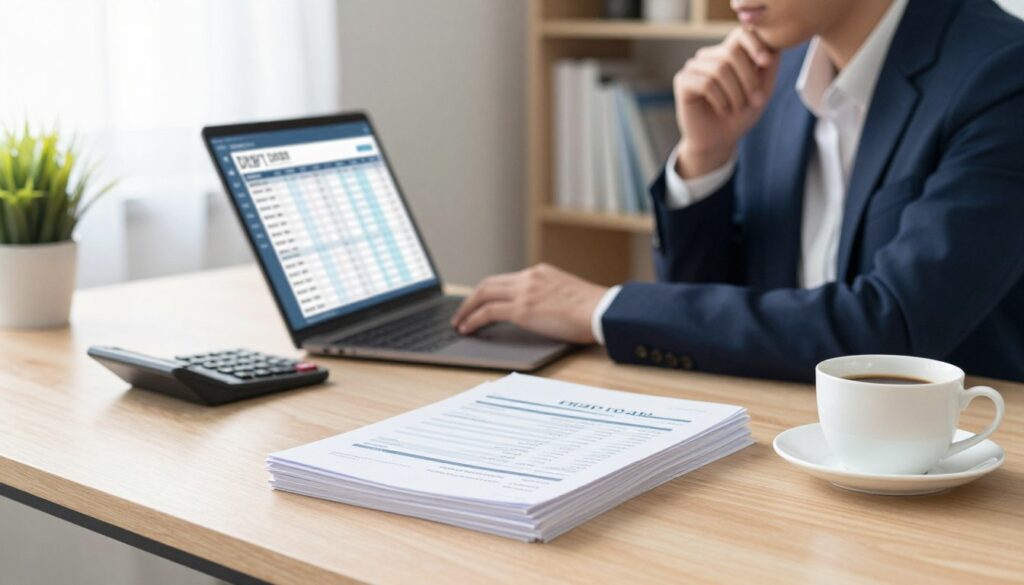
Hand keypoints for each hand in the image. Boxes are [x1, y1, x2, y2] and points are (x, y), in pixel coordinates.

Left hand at [450, 264, 607, 343]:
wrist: (603, 311)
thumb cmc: (593, 309)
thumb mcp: (567, 293)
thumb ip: (548, 296)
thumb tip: (538, 311)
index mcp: (540, 273)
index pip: (505, 280)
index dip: (487, 292)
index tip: (479, 302)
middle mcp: (529, 278)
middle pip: (488, 284)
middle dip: (470, 298)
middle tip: (461, 312)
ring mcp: (525, 292)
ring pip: (483, 295)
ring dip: (467, 309)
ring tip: (459, 323)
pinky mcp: (523, 309)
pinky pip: (488, 312)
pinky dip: (474, 319)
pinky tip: (468, 329)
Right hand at [674, 27, 779, 176]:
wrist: (718, 142)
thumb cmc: (739, 116)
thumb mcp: (762, 90)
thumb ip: (769, 67)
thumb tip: (774, 45)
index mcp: (727, 54)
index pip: (740, 33)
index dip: (754, 44)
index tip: (766, 63)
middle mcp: (708, 57)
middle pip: (731, 53)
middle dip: (748, 79)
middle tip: (755, 101)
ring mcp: (693, 68)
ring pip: (719, 70)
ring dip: (735, 94)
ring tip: (736, 108)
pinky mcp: (682, 82)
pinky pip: (705, 83)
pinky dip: (719, 100)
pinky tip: (721, 110)